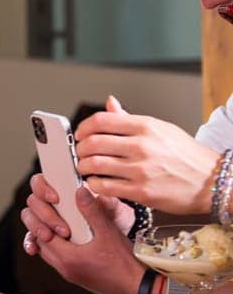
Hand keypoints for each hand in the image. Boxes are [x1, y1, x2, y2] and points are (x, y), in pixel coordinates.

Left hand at [21, 174, 142, 293]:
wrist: (141, 291)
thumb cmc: (126, 265)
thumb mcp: (109, 233)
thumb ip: (92, 211)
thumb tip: (79, 191)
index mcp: (67, 258)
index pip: (40, 234)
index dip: (44, 218)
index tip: (53, 206)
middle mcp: (64, 268)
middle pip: (40, 243)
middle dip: (42, 226)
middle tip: (54, 213)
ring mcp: (69, 274)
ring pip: (47, 252)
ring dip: (50, 237)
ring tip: (62, 223)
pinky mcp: (77, 277)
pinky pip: (58, 260)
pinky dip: (59, 247)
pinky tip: (72, 238)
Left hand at [74, 95, 216, 213]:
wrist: (213, 181)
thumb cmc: (187, 155)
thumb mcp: (162, 129)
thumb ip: (130, 119)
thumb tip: (110, 102)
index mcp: (146, 127)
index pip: (101, 121)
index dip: (83, 128)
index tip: (79, 135)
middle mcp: (142, 146)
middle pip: (93, 142)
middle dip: (80, 149)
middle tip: (80, 153)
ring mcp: (141, 169)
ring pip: (95, 164)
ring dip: (83, 166)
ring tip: (85, 168)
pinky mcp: (142, 191)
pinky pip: (105, 186)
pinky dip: (94, 184)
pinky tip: (96, 182)